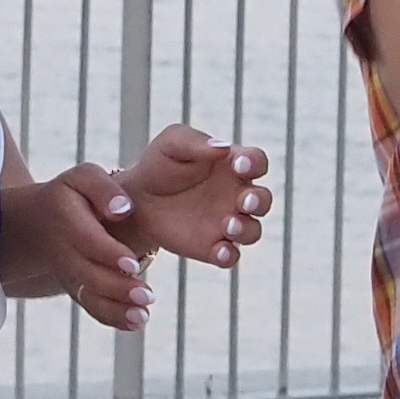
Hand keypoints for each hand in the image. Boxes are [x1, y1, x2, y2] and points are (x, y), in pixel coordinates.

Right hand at [5, 166, 153, 326]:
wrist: (38, 223)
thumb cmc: (73, 195)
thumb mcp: (83, 178)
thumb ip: (103, 188)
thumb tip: (123, 209)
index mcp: (65, 219)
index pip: (87, 239)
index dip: (108, 253)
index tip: (132, 263)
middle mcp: (62, 252)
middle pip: (88, 274)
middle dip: (117, 288)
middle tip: (147, 295)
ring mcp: (67, 274)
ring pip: (88, 296)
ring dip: (115, 309)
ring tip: (142, 316)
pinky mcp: (75, 289)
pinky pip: (91, 307)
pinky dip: (112, 317)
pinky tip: (136, 323)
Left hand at [110, 125, 271, 267]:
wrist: (136, 200)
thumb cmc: (159, 164)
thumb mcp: (172, 143)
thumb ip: (197, 142)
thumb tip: (223, 148)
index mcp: (233, 165)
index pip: (257, 161)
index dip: (254, 163)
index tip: (238, 165)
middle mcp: (236, 195)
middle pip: (263, 199)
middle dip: (259, 201)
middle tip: (244, 201)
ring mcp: (227, 223)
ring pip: (252, 231)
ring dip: (246, 229)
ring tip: (228, 226)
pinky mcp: (212, 247)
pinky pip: (230, 256)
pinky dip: (229, 256)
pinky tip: (219, 251)